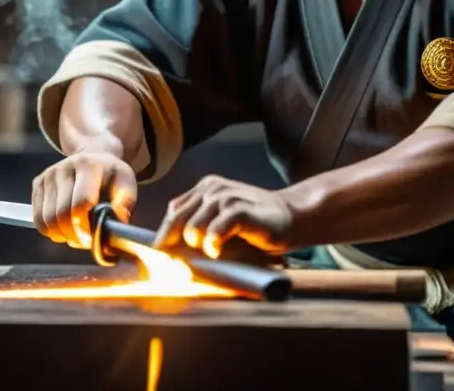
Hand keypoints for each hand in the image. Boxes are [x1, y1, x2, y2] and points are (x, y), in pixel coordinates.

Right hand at [31, 151, 136, 247]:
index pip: (80, 202)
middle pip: (60, 213)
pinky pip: (37, 218)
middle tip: (84, 242)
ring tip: (75, 235)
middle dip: (72, 235)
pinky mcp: (38, 182)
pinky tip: (63, 228)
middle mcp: (64, 168)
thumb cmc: (110, 174)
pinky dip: (49, 230)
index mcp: (89, 166)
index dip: (84, 227)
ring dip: (61, 235)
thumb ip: (124, 202)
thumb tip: (115, 222)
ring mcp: (49, 175)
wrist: (93, 155)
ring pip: (46, 219)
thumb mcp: (126, 182)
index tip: (91, 240)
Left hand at [153, 175, 293, 259]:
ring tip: (212, 252)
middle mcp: (212, 188)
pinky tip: (218, 250)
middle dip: (174, 246)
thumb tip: (169, 252)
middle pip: (177, 220)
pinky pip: (214, 232)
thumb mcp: (221, 222)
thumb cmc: (254, 226)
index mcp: (205, 189)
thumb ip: (199, 228)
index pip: (173, 212)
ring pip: (193, 228)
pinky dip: (213, 245)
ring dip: (198, 246)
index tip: (162, 257)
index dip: (165, 235)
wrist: (292, 217)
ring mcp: (226, 196)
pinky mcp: (240, 209)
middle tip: (178, 265)